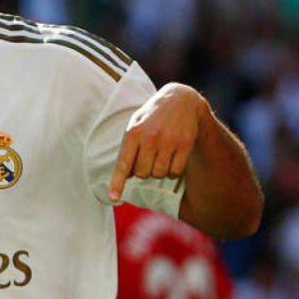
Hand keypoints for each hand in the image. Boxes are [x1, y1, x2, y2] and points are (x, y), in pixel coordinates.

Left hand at [108, 83, 206, 201]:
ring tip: (161, 154)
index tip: (114, 198)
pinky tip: (172, 157)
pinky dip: (173, 171)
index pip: (123, 163)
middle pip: (142, 174)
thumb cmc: (152, 117)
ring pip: (159, 174)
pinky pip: (175, 172)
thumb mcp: (135, 125)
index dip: (117, 182)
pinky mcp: (185, 144)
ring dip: (159, 171)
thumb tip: (127, 176)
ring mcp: (169, 141)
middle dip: (144, 172)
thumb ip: (129, 149)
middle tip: (148, 158)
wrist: (181, 99)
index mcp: (133, 132)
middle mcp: (150, 137)